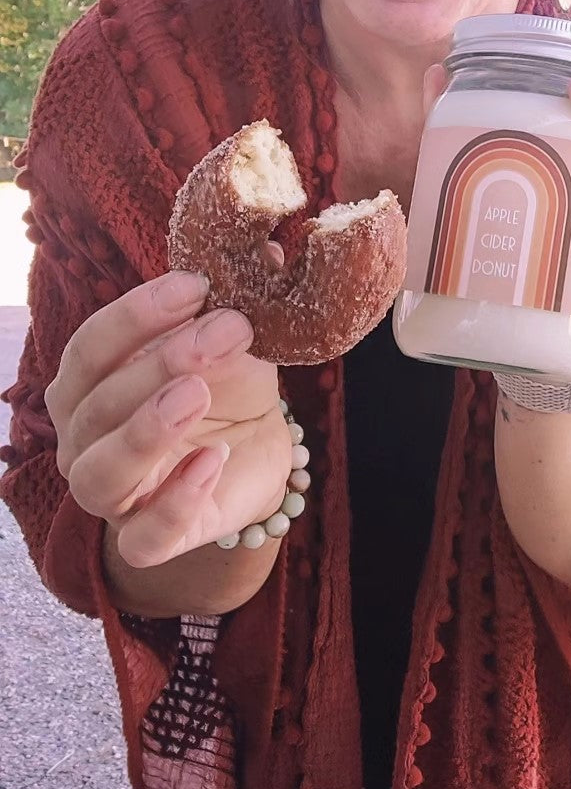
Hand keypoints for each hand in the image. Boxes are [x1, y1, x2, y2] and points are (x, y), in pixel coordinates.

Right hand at [45, 271, 291, 567]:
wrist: (256, 449)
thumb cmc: (225, 384)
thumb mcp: (231, 337)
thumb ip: (235, 298)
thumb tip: (268, 250)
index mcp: (88, 383)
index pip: (89, 347)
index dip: (136, 314)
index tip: (196, 284)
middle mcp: (85, 440)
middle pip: (98, 405)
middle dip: (159, 361)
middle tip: (224, 328)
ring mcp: (113, 496)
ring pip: (101, 475)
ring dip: (145, 430)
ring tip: (197, 392)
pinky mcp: (150, 539)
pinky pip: (144, 538)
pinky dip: (174, 502)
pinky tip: (212, 461)